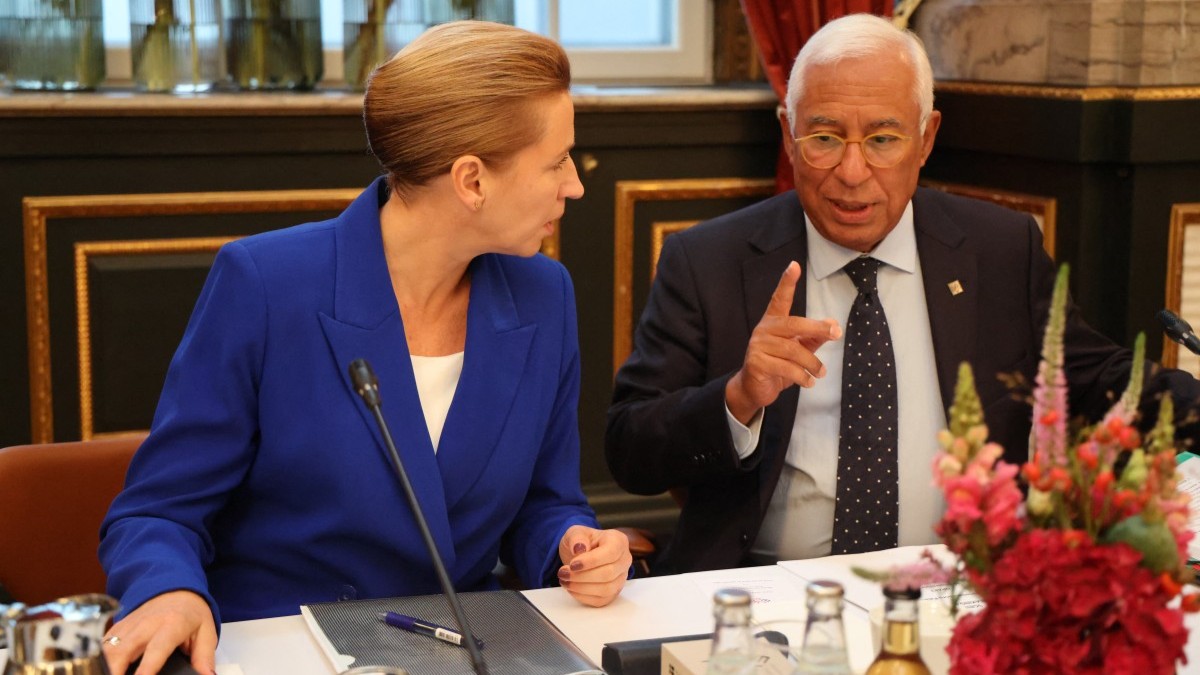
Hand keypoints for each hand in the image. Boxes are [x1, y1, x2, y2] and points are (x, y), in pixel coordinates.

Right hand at [102, 590, 217, 674]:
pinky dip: (101, 659)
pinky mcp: (118, 627)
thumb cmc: (192, 613)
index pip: (155, 651)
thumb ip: (204, 658)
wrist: (177, 589)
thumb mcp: (206, 632)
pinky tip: (106, 668)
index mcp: (172, 625)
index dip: (145, 671)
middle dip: (113, 671)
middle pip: (120, 651)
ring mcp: (129, 625)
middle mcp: (146, 624)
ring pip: (106, 648)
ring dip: (104, 666)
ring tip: (107, 674)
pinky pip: (103, 645)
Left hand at [556, 525, 631, 606]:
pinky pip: (601, 600)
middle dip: (582, 576)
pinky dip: (584, 597)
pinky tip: (572, 588)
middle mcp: (624, 560)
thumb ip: (577, 537)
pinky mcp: (614, 592)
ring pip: (606, 589)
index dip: (591, 561)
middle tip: (563, 573)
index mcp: (618, 541)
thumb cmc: (581, 541)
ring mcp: (621, 577)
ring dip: (582, 588)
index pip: (610, 553)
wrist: (580, 553)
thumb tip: (579, 548)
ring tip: (565, 581)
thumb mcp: (575, 532)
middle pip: (608, 574)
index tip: (572, 565)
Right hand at [726, 261, 841, 423]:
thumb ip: (814, 336)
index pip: (780, 298)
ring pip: (793, 351)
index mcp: (773, 322)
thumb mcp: (798, 349)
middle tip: (836, 334)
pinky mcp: (757, 363)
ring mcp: (758, 346)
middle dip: (817, 328)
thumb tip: (833, 324)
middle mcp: (764, 330)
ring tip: (821, 373)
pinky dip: (801, 377)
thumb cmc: (777, 364)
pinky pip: (786, 368)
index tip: (794, 266)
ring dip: (812, 363)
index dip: (786, 282)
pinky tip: (809, 382)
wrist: (753, 388)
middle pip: (793, 324)